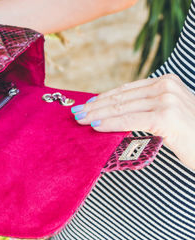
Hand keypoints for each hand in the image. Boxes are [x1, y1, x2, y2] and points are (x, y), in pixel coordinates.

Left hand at [71, 74, 194, 168]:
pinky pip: (130, 120)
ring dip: (97, 114)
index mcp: (166, 82)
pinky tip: (96, 126)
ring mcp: (167, 99)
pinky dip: (111, 124)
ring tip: (80, 119)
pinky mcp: (167, 116)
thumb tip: (112, 114)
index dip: (102, 98)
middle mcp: (166, 86)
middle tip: (75, 113)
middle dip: (95, 106)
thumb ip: (145, 109)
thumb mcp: (168, 115)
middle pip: (121, 97)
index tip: (85, 104)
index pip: (125, 90)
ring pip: (122, 108)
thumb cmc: (191, 136)